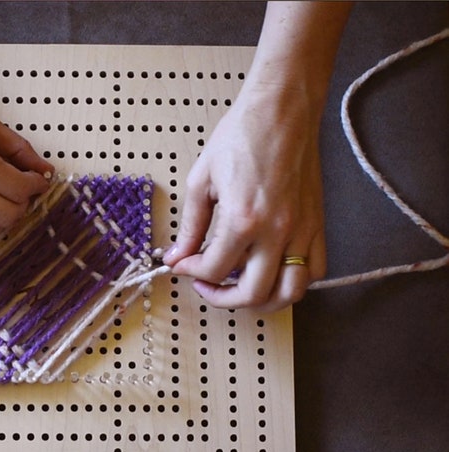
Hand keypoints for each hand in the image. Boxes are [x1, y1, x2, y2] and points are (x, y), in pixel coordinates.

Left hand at [163, 87, 326, 311]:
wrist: (282, 109)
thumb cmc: (242, 135)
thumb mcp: (202, 180)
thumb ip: (190, 226)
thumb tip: (177, 255)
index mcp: (243, 220)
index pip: (214, 269)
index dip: (192, 273)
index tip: (183, 264)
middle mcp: (277, 232)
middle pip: (254, 293)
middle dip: (223, 298)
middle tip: (207, 284)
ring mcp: (302, 231)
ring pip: (290, 292)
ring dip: (263, 300)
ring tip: (240, 287)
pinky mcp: (317, 224)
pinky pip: (315, 270)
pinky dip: (295, 282)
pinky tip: (273, 270)